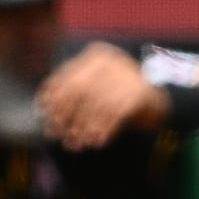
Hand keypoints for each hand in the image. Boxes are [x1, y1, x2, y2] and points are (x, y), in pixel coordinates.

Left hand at [38, 41, 168, 151]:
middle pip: (80, 90)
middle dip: (66, 114)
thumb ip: (71, 91)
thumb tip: (41, 106)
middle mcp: (112, 60)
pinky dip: (104, 129)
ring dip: (84, 127)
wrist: (156, 101)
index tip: (45, 117)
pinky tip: (98, 141)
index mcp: (97, 55)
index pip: (69, 75)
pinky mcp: (140, 92)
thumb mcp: (94, 87)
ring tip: (77, 144)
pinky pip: (115, 114)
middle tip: (59, 135)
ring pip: (96, 104)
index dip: (54, 97)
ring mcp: (128, 74)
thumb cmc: (116, 95)